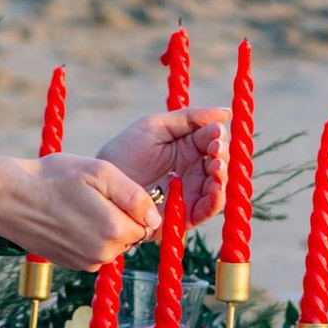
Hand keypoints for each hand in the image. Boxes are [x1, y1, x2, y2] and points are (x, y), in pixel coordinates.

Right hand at [0, 150, 157, 267]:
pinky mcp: (71, 265)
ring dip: (103, 227)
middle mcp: (102, 255)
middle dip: (120, 217)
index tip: (112, 192)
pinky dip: (88, 236)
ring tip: (78, 205)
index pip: (146, 224)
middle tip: (93, 196)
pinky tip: (69, 218)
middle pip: (130, 236)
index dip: (133, 205)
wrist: (9, 197)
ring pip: (112, 244)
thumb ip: (134, 195)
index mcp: (114, 231)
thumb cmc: (53, 179)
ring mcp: (85, 263)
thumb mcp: (100, 173)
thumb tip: (155, 219)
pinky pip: (93, 250)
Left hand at [93, 108, 228, 227]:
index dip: (219, 136)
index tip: (216, 133)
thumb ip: (189, 118)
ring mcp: (190, 192)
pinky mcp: (185, 214)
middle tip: (215, 150)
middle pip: (220, 162)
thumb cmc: (124, 152)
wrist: (101, 185)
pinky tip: (214, 187)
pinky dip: (216, 198)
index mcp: (188, 147)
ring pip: (218, 186)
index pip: (214, 140)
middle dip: (222, 156)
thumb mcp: (154, 127)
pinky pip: (207, 209)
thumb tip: (226, 112)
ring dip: (222, 176)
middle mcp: (193, 170)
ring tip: (215, 166)